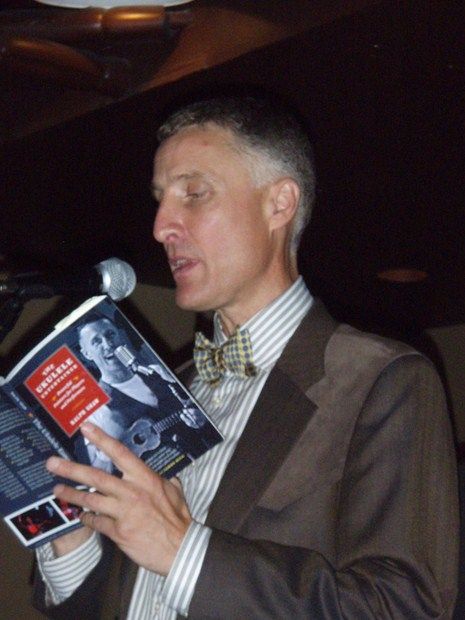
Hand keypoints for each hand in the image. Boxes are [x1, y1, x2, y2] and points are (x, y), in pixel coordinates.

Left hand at [46, 422, 191, 575]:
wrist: (180, 549)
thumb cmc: (179, 519)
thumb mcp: (175, 492)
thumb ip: (165, 480)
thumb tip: (165, 476)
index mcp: (145, 478)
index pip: (120, 453)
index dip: (101, 439)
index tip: (86, 428)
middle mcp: (131, 492)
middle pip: (95, 476)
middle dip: (71, 469)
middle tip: (52, 463)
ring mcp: (123, 512)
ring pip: (90, 499)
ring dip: (71, 494)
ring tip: (57, 490)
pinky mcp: (118, 532)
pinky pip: (95, 522)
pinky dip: (86, 517)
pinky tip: (80, 515)